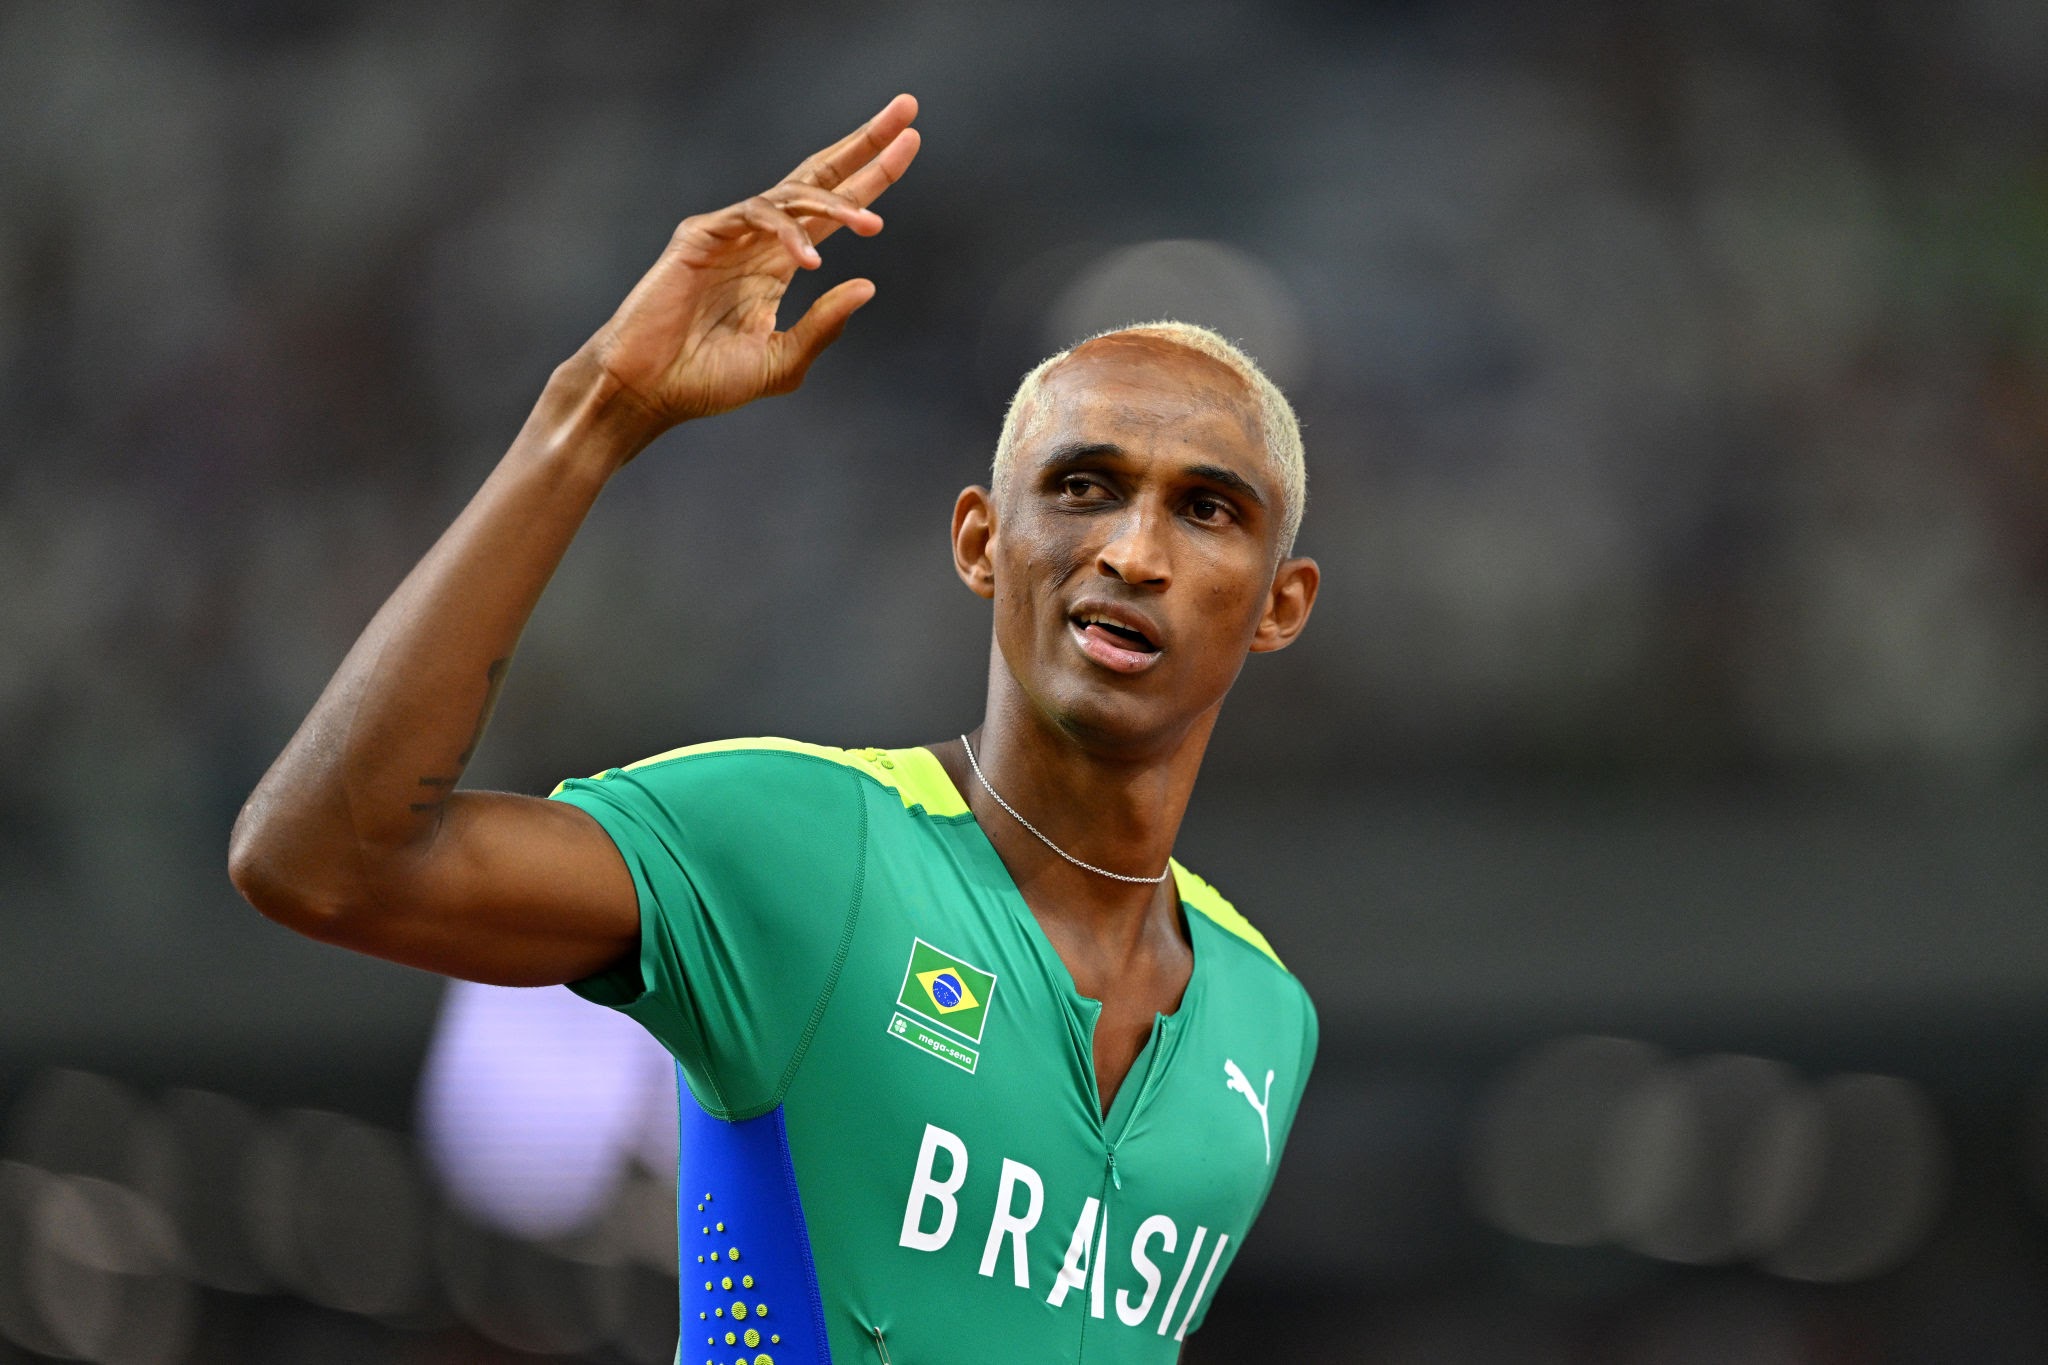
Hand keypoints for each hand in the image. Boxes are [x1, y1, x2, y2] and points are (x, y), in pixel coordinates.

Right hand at [578, 94, 920, 431]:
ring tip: (875, 224)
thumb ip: (824, 326)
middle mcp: (759, 239)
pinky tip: (810, 260)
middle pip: (819, 176)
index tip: (913, 141)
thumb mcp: (783, 362)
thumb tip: (869, 284)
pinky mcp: (701, 235)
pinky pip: (754, 216)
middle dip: (864, 142)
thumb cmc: (707, 381)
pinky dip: (786, 233)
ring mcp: (729, 232)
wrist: (649, 391)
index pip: (835, 208)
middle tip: (907, 108)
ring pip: (793, 193)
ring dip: (838, 202)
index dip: (873, 176)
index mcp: (779, 263)